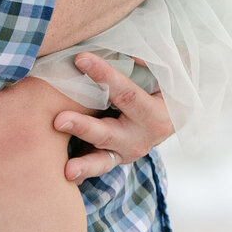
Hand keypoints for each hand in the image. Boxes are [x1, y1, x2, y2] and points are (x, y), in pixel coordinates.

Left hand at [52, 54, 173, 181]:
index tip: (80, 59)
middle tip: (59, 120)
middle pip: (109, 133)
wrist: (173, 116)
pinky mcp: (113, 159)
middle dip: (83, 127)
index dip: (105, 76)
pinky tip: (65, 177)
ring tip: (67, 170)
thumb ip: (149, 62)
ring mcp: (126, 153)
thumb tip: (129, 55)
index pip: (127, 94)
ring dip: (83, 164)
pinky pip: (97, 167)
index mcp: (155, 115)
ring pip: (102, 160)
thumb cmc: (165, 86)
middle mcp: (141, 138)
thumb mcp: (165, 72)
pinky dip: (83, 172)